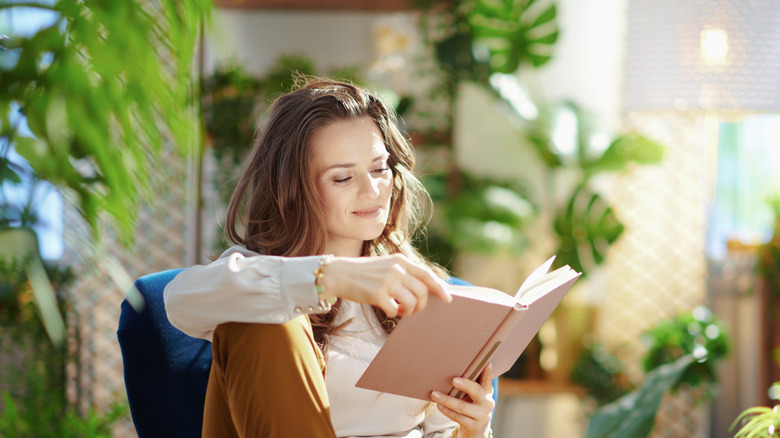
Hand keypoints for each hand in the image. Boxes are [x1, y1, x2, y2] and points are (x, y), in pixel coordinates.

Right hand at [320, 253, 450, 316]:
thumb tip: (424, 289)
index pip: (427, 275)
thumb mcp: (386, 266)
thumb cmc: (364, 273)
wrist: (338, 274)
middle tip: (412, 310)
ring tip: (399, 310)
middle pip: (422, 292)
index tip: (448, 299)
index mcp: (400, 260)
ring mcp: (387, 281)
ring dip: (408, 311)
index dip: (439, 288)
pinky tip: (387, 310)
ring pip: (411, 302)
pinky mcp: (377, 294)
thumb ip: (404, 273)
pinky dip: (393, 313)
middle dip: (421, 305)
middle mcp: (396, 269)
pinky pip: (394, 310)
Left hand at [431, 363, 494, 437]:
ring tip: (434, 394)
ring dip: (447, 400)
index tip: (486, 363)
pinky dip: (447, 410)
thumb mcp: (475, 396)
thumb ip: (471, 384)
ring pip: (462, 406)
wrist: (476, 430)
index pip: (487, 380)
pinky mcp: (474, 426)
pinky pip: (458, 417)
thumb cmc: (473, 407)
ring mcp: (482, 416)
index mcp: (487, 392)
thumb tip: (455, 368)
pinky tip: (439, 405)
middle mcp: (487, 403)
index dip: (487, 372)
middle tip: (453, 380)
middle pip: (476, 391)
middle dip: (465, 385)